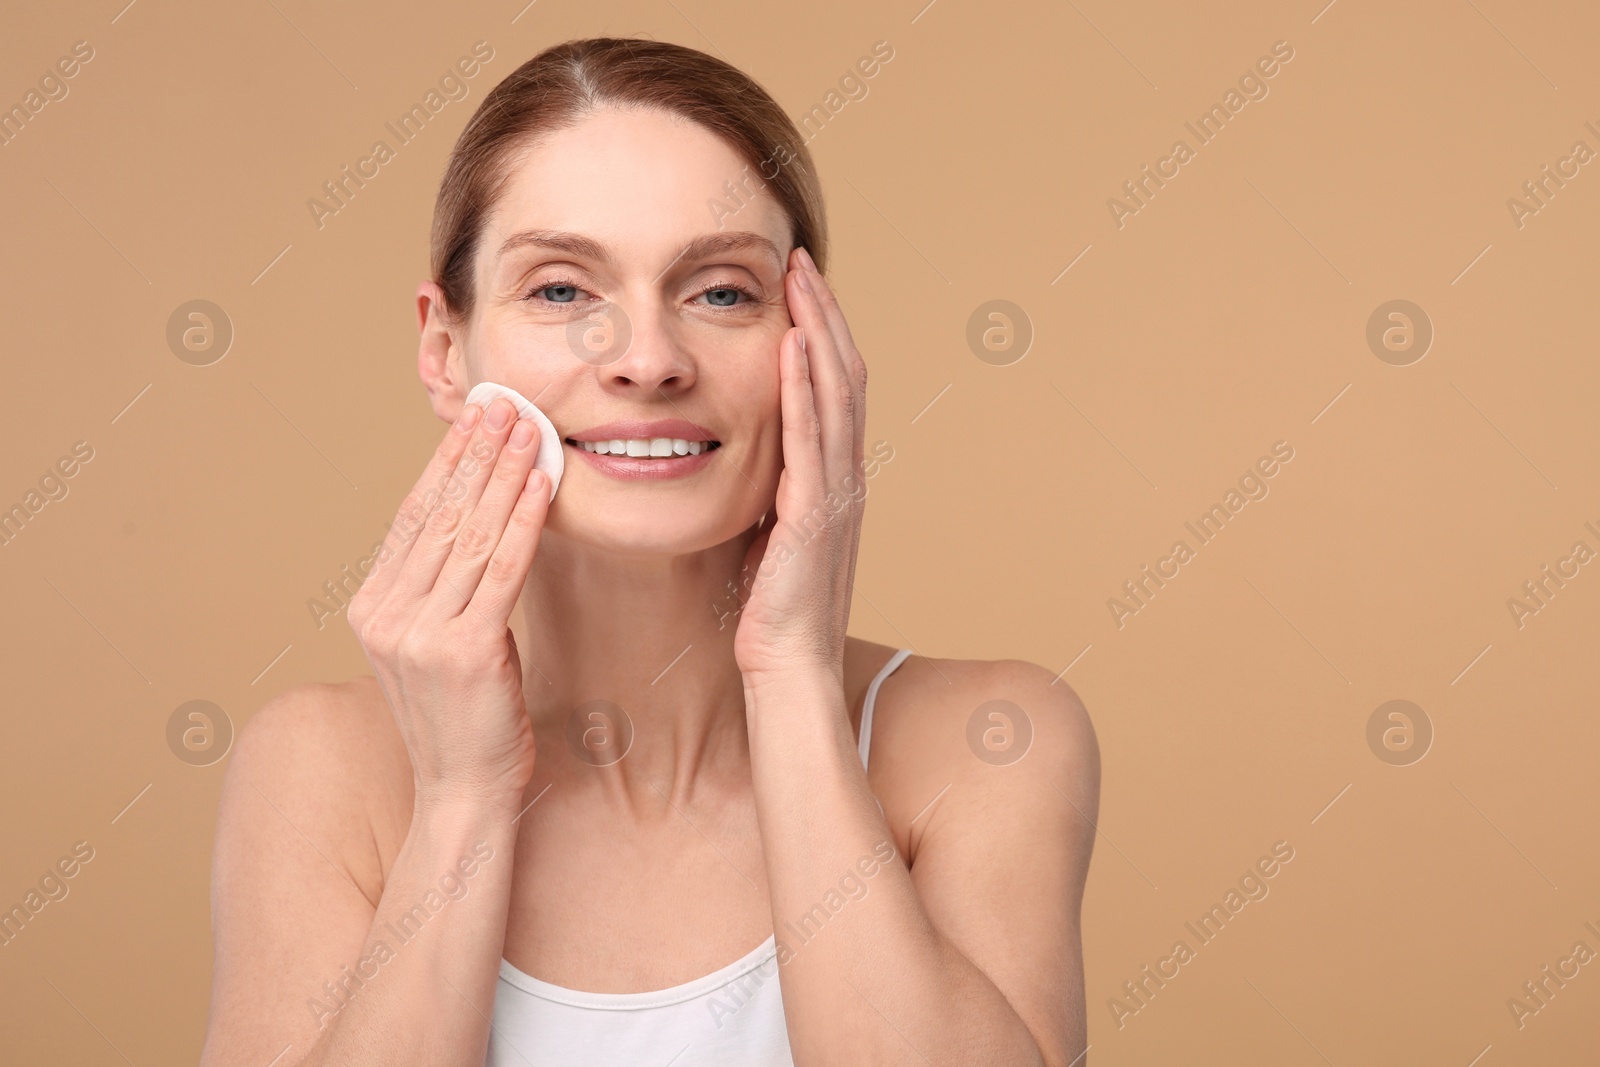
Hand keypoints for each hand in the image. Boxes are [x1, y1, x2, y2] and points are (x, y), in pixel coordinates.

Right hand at [346, 397, 551, 808]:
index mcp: (372, 608)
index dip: (445, 463)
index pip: (413, 518)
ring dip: (504, 474)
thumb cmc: (465, 718)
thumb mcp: (438, 644)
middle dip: (476, 454)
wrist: (463, 792)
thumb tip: (478, 519)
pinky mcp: (464, 650)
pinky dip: (525, 520)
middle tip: (504, 404)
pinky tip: (541, 484)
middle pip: (440, 516)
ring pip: (472, 534)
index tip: (472, 420)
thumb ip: (444, 590)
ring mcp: (419, 633)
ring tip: (528, 428)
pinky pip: (503, 569)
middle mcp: (385, 615)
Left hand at [733, 247, 868, 684]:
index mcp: (834, 478)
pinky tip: (792, 347)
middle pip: (843, 374)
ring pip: (835, 394)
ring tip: (798, 281)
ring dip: (817, 331)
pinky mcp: (814, 514)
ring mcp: (836, 493)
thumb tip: (746, 461)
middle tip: (799, 260)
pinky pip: (811, 439)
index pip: (835, 388)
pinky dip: (804, 389)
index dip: (821, 332)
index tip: (798, 286)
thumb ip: (769, 490)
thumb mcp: (769, 534)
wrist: (789, 667)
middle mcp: (845, 476)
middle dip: (822, 312)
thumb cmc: (771, 610)